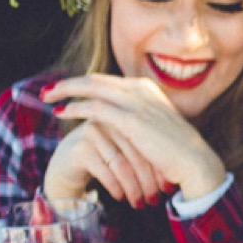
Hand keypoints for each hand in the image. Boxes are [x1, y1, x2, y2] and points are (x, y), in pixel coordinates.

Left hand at [43, 75, 226, 206]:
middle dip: (68, 84)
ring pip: (91, 88)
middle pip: (95, 79)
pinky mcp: (131, 119)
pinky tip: (62, 113)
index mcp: (147, 89)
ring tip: (47, 99)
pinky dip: (76, 108)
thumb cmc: (176, 152)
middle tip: (48, 91)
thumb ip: (137, 120)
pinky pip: (95, 108)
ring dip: (66, 92)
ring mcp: (136, 102)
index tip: (65, 91)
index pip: (106, 80)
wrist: (195, 163)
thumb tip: (119, 125)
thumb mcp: (156, 128)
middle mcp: (141, 90)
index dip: (83, 84)